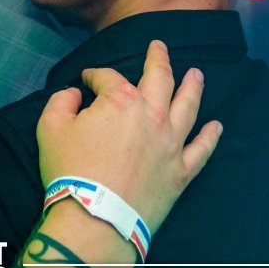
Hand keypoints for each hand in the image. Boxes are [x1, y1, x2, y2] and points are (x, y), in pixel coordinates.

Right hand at [37, 39, 222, 232]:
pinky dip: (211, 136)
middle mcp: (153, 115)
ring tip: (198, 74)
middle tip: (159, 47)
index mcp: (122, 100)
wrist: (96, 219)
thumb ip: (61, 102)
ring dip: (193, 87)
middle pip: (160, 78)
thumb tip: (73, 94)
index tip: (87, 80)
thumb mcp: (51, 128)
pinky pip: (202, 150)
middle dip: (159, 58)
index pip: (109, 77)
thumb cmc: (71, 172)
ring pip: (188, 106)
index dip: (95, 76)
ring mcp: (172, 143)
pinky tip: (217, 126)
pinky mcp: (181, 171)